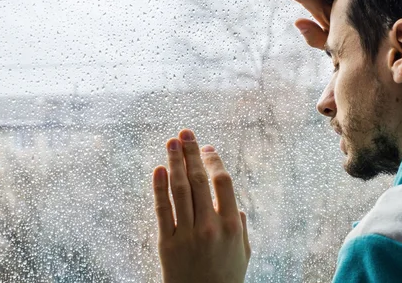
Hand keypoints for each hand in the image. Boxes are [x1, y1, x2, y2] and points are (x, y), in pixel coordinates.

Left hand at [153, 129, 250, 282]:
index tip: (207, 148)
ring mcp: (187, 234)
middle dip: (191, 153)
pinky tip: (158, 169)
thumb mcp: (243, 253)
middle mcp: (210, 226)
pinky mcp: (167, 244)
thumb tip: (234, 203)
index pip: (222, 182)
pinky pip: (162, 210)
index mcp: (231, 225)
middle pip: (198, 180)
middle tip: (185, 133)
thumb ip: (240, 226)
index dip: (213, 161)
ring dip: (175, 162)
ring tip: (171, 143)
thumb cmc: (226, 279)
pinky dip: (159, 188)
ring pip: (179, 190)